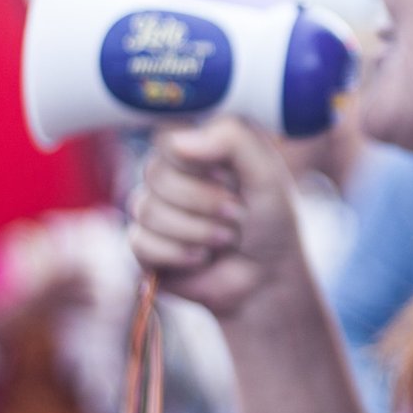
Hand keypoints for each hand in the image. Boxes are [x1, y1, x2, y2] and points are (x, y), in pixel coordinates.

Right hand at [127, 116, 309, 316]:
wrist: (267, 276)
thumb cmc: (271, 221)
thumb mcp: (266, 173)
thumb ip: (232, 140)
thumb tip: (179, 140)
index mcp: (196, 146)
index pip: (167, 136)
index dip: (199, 163)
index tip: (230, 179)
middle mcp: (169, 173)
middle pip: (155, 173)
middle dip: (204, 202)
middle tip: (236, 214)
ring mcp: (152, 208)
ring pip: (147, 210)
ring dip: (198, 231)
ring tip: (225, 238)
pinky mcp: (143, 245)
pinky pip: (140, 243)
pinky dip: (180, 255)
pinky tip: (202, 258)